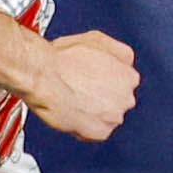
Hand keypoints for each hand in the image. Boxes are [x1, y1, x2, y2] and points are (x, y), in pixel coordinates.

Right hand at [24, 29, 139, 141]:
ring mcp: (113, 116)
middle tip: (82, 90)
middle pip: (118, 100)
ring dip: (95, 112)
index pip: (125, 82)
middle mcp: (126, 97)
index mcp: (129, 76)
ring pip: (108, 117)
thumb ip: (117, 51)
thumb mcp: (97, 40)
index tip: (94, 80)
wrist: (43, 76)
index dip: (106, 80)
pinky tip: (73, 114)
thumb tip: (122, 59)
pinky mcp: (99, 132)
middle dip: (102, 97)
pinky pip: (95, 132)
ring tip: (75, 101)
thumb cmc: (63, 59)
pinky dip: (85, 127)